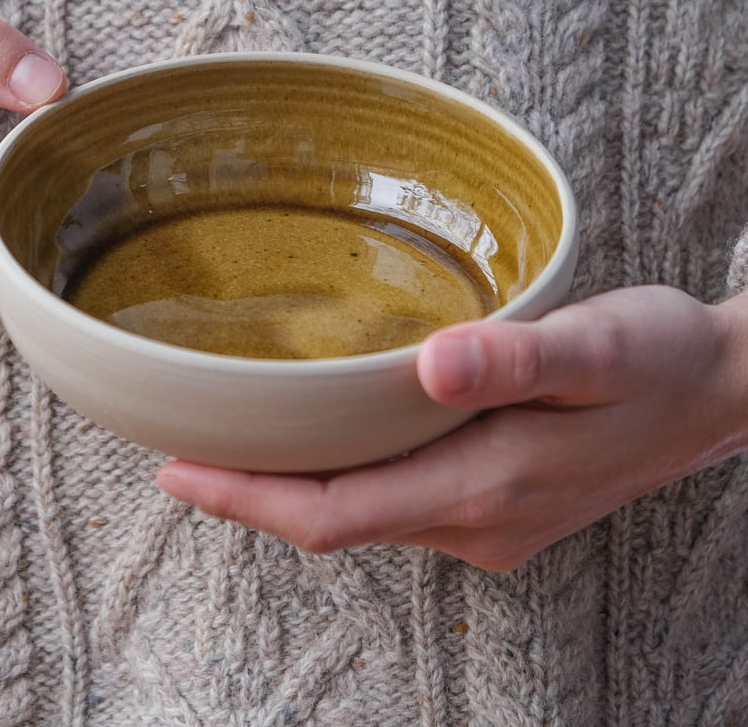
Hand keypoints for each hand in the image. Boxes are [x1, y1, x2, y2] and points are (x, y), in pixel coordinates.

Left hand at [156, 286, 747, 568]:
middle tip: (180, 447)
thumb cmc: (657, 361)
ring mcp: (487, 521)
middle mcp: (477, 522)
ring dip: (293, 483)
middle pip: (335, 520)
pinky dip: (341, 474)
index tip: (176, 472)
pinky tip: (321, 436)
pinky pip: (394, 498)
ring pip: (362, 512)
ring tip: (233, 437)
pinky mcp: (495, 503)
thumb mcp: (598, 347)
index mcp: (485, 487)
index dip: (247, 499)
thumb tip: (435, 365)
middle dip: (252, 493)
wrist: (717, 392)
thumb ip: (518, 359)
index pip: (333, 514)